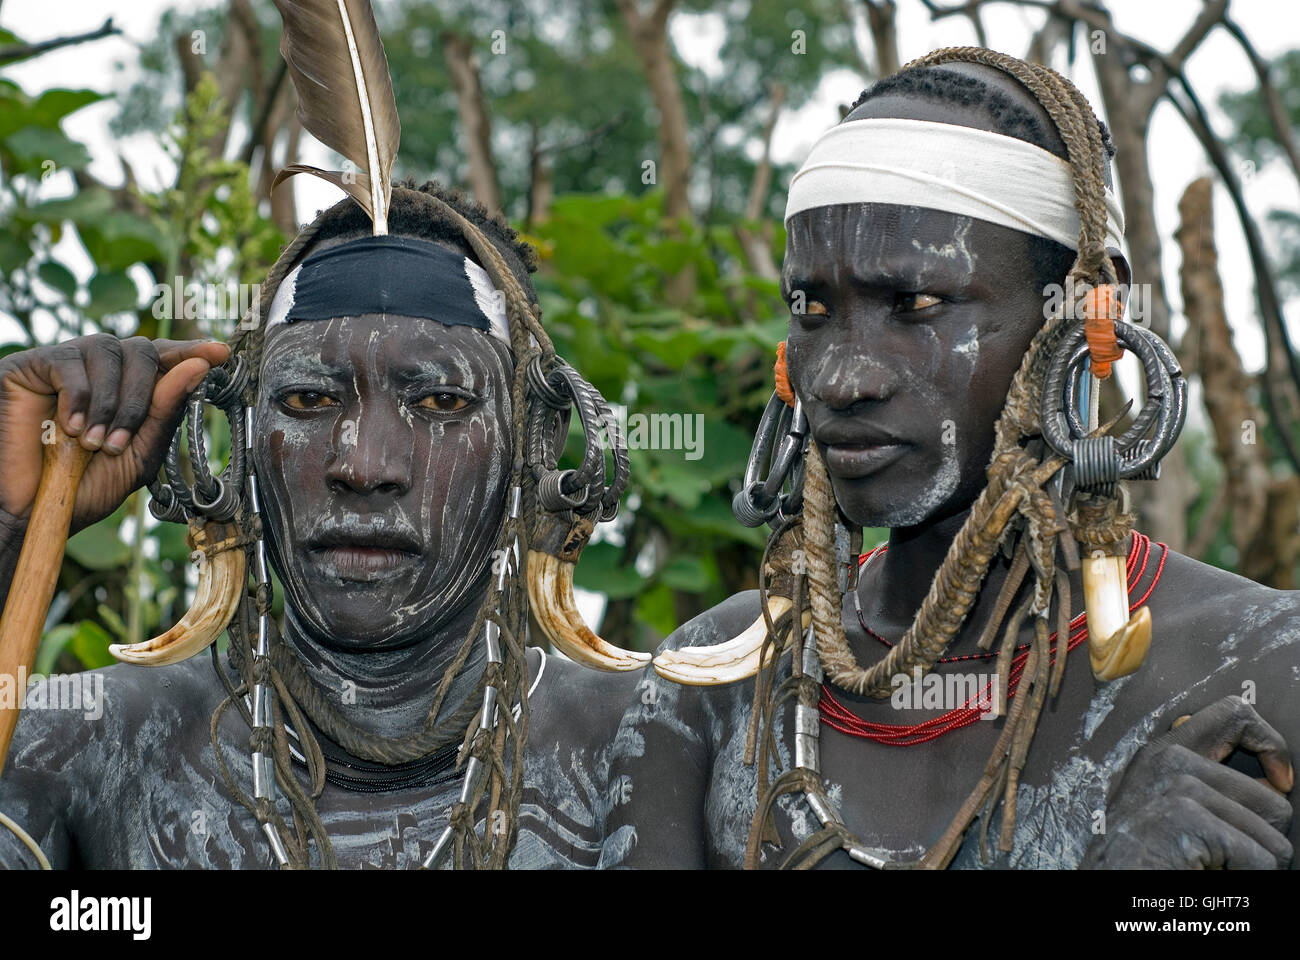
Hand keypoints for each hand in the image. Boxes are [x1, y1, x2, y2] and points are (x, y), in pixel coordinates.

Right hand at [0, 334, 229, 534]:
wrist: (32, 510)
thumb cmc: (85, 485)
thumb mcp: (138, 454)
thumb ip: (166, 412)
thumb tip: (198, 366)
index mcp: (131, 388)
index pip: (165, 358)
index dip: (192, 352)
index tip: (221, 353)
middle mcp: (101, 369)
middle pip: (141, 350)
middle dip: (139, 398)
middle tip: (117, 443)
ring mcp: (66, 362)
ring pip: (107, 350)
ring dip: (108, 402)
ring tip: (92, 443)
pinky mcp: (30, 365)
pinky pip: (68, 362)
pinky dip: (77, 397)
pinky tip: (68, 429)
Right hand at [1082, 695, 1293, 868]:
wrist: (1107, 888)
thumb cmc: (1140, 862)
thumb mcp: (1169, 810)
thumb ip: (1209, 784)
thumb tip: (1273, 783)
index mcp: (1164, 753)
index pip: (1234, 714)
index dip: (1271, 744)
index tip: (1279, 782)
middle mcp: (1168, 760)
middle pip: (1272, 800)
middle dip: (1264, 841)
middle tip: (1225, 859)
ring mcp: (1177, 785)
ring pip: (1273, 837)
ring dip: (1253, 866)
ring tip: (1211, 870)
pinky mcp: (1186, 816)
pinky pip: (1261, 860)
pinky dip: (1246, 881)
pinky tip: (1208, 877)